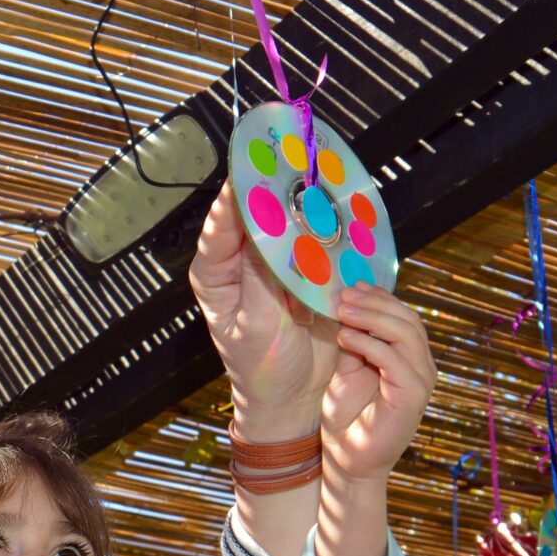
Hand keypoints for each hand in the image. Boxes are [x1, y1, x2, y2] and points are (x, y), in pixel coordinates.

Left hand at [191, 181, 338, 434]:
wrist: (293, 398)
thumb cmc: (262, 368)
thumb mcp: (259, 324)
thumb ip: (262, 276)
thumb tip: (263, 228)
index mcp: (217, 275)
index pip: (222, 225)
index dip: (236, 195)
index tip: (251, 167)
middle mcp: (241, 264)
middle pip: (254, 215)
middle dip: (273, 187)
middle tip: (293, 157)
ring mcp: (274, 267)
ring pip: (285, 224)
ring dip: (302, 201)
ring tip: (318, 171)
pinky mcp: (303, 273)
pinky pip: (312, 242)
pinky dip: (324, 226)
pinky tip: (339, 207)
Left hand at [322, 285, 433, 481]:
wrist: (348, 459)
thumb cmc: (347, 417)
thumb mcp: (347, 369)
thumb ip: (353, 341)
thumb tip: (346, 305)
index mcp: (408, 357)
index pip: (403, 316)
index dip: (379, 298)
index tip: (351, 286)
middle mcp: (420, 366)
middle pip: (408, 320)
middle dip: (375, 303)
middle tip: (344, 294)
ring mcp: (420, 381)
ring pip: (405, 334)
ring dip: (371, 318)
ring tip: (342, 310)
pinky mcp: (413, 396)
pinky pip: (395, 360)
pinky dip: (370, 343)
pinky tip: (346, 336)